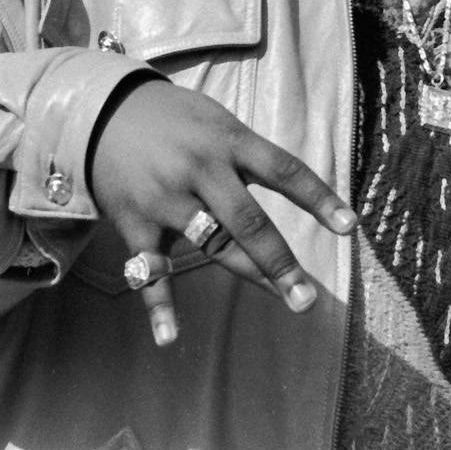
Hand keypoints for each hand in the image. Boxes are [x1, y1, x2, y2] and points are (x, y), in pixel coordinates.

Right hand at [89, 77, 355, 347]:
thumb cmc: (173, 119)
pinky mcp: (137, 223)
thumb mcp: (216, 122)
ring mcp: (168, 199)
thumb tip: (295, 191)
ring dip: (251, 275)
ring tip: (285, 300)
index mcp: (228, 142)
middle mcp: (201, 170)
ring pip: (214, 245)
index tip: (349, 226)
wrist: (101, 112)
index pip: (283, 171)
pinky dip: (159, 305)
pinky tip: (170, 337)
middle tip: (308, 296)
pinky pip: (151, 270)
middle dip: (281, 260)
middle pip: (249, 220)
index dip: (318, 198)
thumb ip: (248, 157)